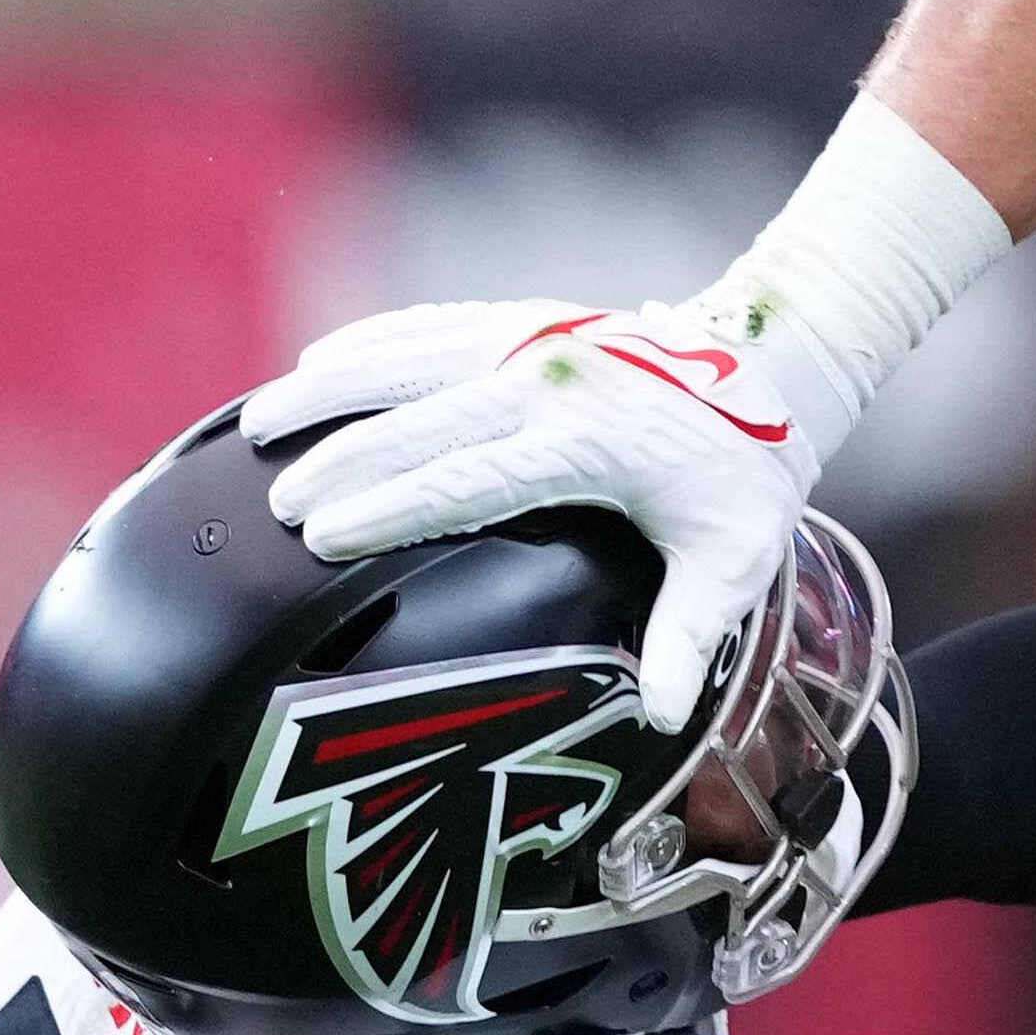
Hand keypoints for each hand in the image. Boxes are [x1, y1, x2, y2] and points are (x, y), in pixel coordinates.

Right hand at [266, 302, 833, 723]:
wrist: (776, 365)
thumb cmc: (746, 474)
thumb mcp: (732, 561)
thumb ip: (686, 634)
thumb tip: (657, 713)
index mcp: (586, 443)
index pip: (469, 480)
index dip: (392, 508)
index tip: (327, 535)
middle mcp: (549, 382)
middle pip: (421, 422)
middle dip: (341, 461)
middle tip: (279, 504)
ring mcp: (535, 342)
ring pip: (410, 359)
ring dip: (330, 389)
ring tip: (259, 423)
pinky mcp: (530, 321)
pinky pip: (434, 324)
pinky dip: (372, 341)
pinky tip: (318, 363)